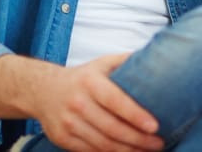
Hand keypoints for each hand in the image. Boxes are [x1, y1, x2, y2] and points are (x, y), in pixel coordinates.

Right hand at [32, 54, 163, 151]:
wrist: (42, 90)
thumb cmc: (82, 78)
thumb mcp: (102, 64)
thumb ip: (126, 61)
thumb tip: (157, 58)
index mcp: (90, 82)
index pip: (115, 101)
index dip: (135, 115)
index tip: (155, 126)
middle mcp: (78, 103)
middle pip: (112, 128)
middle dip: (139, 139)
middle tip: (159, 143)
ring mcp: (68, 122)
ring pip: (103, 144)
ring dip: (128, 151)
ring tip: (148, 151)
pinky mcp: (62, 138)